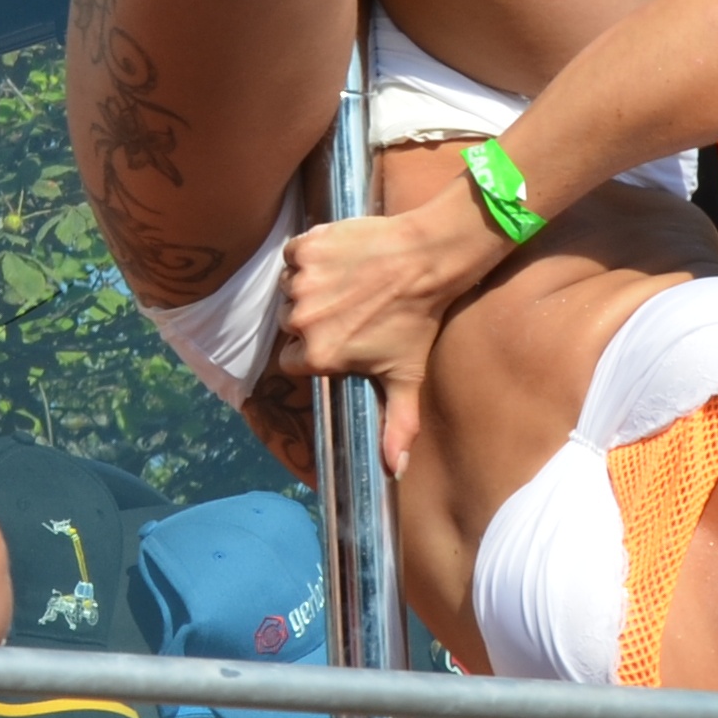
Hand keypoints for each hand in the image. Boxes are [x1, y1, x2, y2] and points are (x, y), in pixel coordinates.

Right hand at [276, 194, 494, 472]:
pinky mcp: (306, 247)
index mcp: (318, 354)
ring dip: (309, 287)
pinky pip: (293, 255)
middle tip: (345, 310)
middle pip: (290, 323)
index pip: (294, 359)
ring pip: (290, 288)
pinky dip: (308, 255)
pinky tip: (337, 260)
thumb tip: (396, 470)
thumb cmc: (417, 319)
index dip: (314, 351)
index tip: (337, 340)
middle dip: (312, 319)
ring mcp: (302, 281)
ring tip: (344, 284)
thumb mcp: (406, 377)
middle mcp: (302, 319)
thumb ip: (398, 426)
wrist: (427, 259)